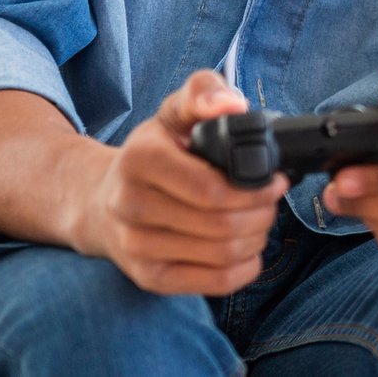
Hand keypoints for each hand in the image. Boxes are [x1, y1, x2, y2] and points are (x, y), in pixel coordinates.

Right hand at [74, 69, 286, 294]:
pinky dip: (245, 267)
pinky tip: (249, 248)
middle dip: (262, 212)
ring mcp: (135, 247)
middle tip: (271, 199)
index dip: (256, 187)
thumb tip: (232, 105)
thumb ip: (204, 93)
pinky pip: (214, 283)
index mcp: (140, 160)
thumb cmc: (154, 152)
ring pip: (222, 254)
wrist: (101, 200)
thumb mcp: (174, 113)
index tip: (275, 178)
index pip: (211, 188)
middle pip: (222, 224)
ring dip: (257, 237)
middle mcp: (129, 206)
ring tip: (260, 218)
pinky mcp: (149, 277)